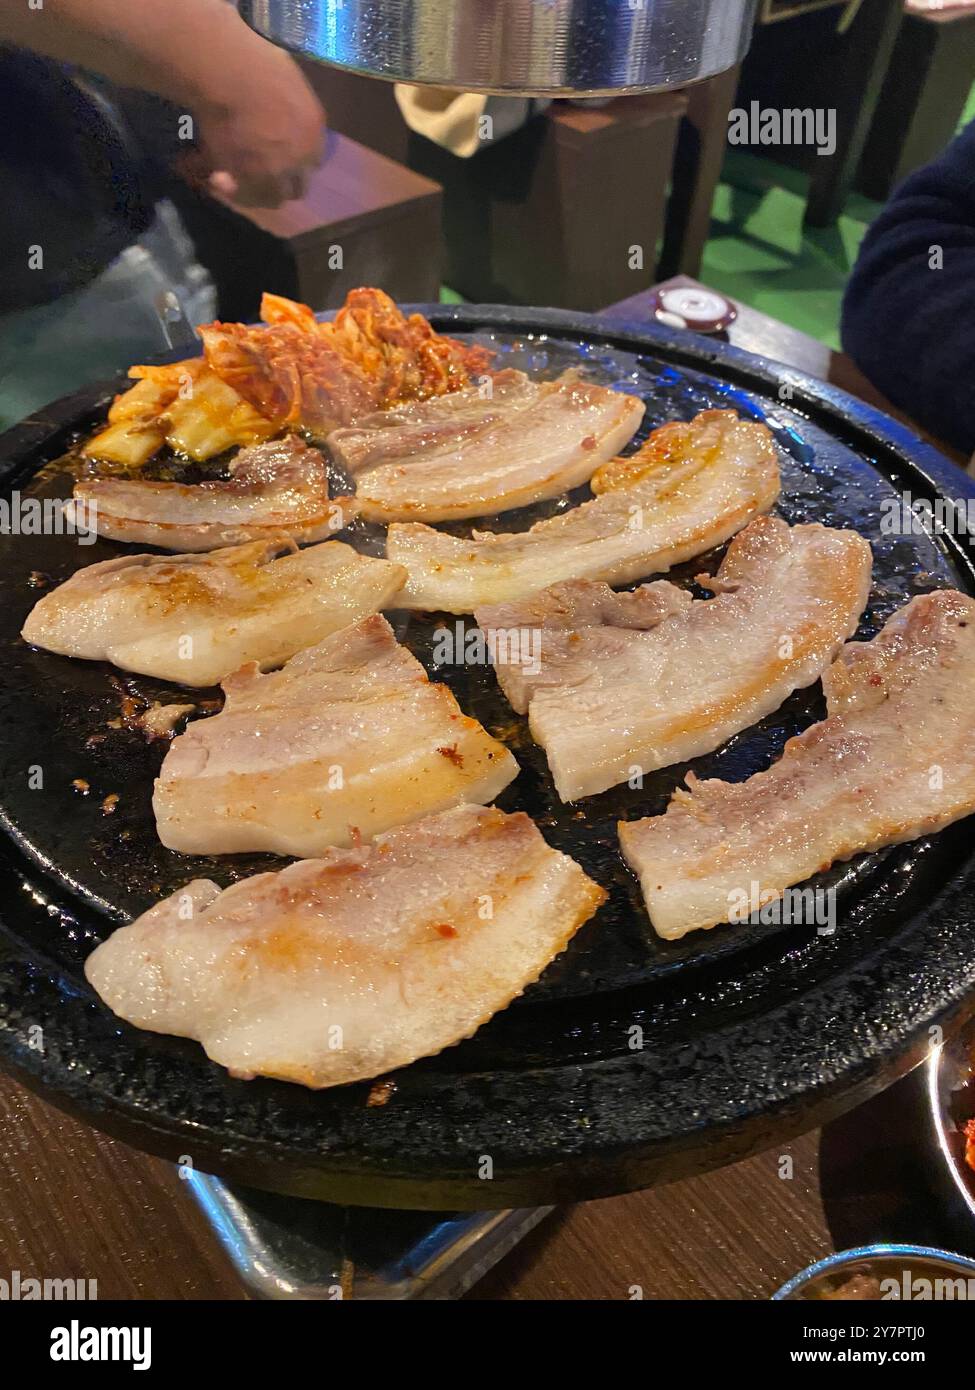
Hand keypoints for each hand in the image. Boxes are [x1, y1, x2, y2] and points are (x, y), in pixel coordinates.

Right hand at [190, 43, 325, 207]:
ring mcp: (273, 172)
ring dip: (256, 192)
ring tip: (237, 182)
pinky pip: (240, 195)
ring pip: (270, 198)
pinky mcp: (245, 179)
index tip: (279, 157)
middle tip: (260, 175)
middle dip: (281, 183)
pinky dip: (230, 190)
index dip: (295, 161)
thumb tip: (279, 111)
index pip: (312, 161)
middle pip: (296, 187)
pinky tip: (216, 178)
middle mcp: (299, 158)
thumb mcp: (288, 81)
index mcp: (313, 131)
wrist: (228, 76)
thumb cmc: (256, 63)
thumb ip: (291, 106)